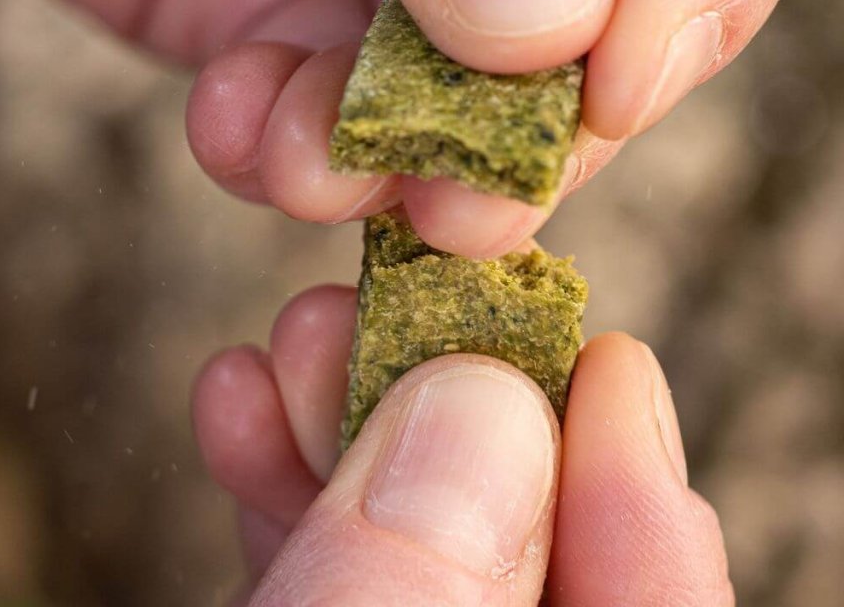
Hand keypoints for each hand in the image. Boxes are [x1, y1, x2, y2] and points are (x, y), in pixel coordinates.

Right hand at [193, 288, 732, 604]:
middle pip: (521, 542)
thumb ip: (421, 584)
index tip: (608, 361)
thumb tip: (486, 404)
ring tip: (288, 344)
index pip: (653, 605)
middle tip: (389, 309)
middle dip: (452, 407)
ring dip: (345, 422)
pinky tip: (235, 403)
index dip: (637, 487)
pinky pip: (328, 562)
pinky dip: (284, 483)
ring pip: (413, 537)